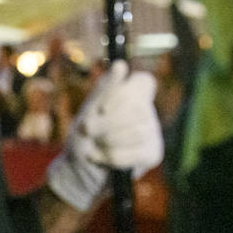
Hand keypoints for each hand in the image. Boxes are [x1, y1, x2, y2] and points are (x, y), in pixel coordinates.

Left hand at [46, 60, 162, 211]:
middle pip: (136, 108)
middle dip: (105, 123)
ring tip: (94, 143)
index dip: (123, 93)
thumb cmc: (85, 134)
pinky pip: (132, 152)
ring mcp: (153, 132)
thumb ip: (105, 89)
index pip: (144, 82)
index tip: (103, 108)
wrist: (79, 167)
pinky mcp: (153, 153)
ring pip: (137, 131)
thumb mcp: (89, 109)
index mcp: (132, 94)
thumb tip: (121, 65)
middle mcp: (146, 110)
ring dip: (106, 140)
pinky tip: (99, 156)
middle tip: (88, 130)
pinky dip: (108, 156)